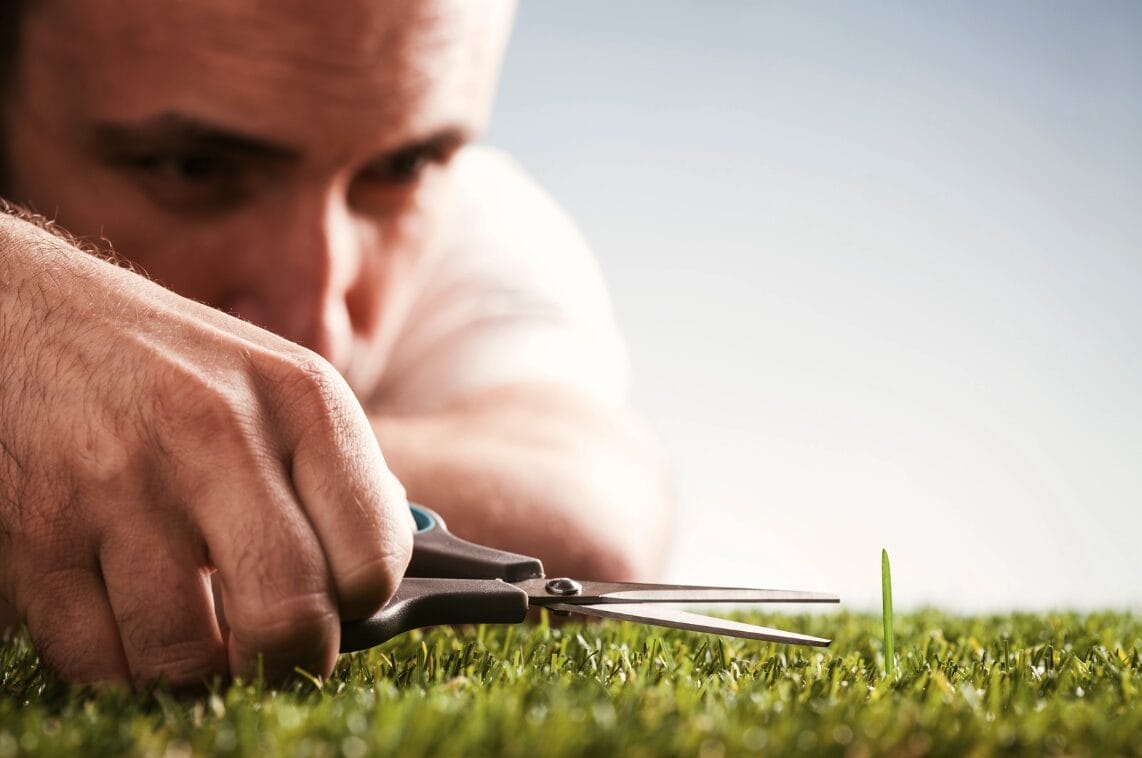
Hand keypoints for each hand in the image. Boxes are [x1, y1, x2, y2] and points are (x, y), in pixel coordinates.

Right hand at [0, 214, 411, 687]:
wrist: (32, 316)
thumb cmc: (172, 366)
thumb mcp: (278, 382)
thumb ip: (335, 472)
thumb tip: (383, 567)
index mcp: (300, 399)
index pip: (374, 555)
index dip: (361, 605)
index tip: (339, 607)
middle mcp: (217, 433)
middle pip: (290, 618)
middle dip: (289, 661)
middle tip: (274, 654)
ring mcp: (121, 483)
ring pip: (187, 658)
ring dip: (198, 670)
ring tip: (196, 635)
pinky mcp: (36, 530)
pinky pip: (96, 660)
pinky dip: (120, 664)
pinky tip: (129, 619)